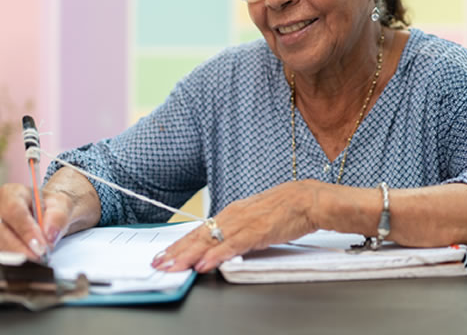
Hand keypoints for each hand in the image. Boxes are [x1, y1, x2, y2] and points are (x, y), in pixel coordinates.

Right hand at [0, 183, 75, 259]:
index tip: (40, 246)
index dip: (26, 230)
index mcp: (10, 193)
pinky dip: (11, 262)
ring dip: (16, 257)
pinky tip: (27, 264)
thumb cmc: (48, 206)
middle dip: (21, 248)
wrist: (45, 212)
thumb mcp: (60, 204)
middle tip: (40, 257)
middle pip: (1, 232)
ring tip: (36, 261)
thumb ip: (57, 216)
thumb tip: (49, 234)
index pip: (14, 211)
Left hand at [151, 180, 323, 272]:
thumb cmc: (287, 208)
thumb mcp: (256, 217)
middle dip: (176, 251)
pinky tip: (203, 265)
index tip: (165, 255)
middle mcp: (233, 215)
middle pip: (199, 236)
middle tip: (157, 263)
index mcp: (232, 212)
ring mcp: (243, 223)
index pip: (200, 230)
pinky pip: (231, 246)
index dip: (181, 244)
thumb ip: (239, 230)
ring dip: (188, 255)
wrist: (309, 199)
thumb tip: (223, 244)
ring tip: (172, 266)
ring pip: (210, 241)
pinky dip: (216, 256)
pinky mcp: (256, 232)